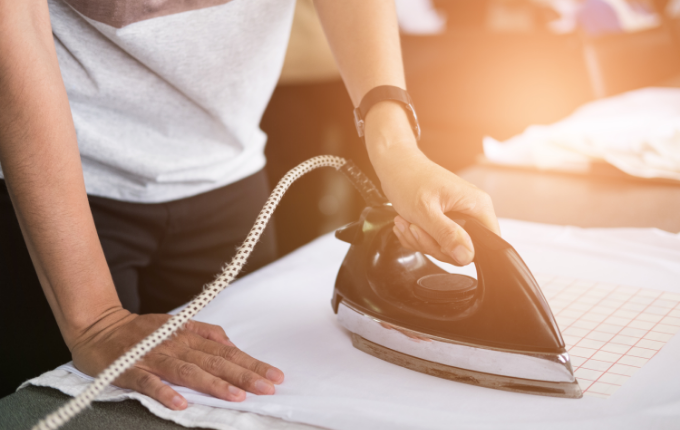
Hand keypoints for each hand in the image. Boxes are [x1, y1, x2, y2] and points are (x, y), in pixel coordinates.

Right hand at [69, 309, 283, 409]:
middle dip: (244, 374)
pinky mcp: (131, 369)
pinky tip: (182, 404)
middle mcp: (176, 345)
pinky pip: (150, 382)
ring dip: (213, 384)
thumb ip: (204, 333)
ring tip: (236, 396)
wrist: (97, 326)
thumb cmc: (141, 331)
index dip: (252, 363)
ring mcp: (154, 357)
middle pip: (215, 361)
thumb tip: (230, 344)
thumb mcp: (177, 325)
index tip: (275, 376)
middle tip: (268, 387)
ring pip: (188, 371)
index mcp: (189, 335)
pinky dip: (166, 392)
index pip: (227, 351)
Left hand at [364, 102, 499, 265]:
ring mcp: (457, 216)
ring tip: (407, 221)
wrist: (394, 166)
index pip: (489, 242)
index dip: (465, 251)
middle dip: (432, 244)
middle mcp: (471, 211)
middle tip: (415, 228)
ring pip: (444, 247)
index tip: (440, 243)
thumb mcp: (426, 211)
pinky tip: (407, 222)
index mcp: (477, 205)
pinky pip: (434, 242)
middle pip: (462, 249)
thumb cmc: (409, 179)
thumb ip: (447, 234)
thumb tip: (466, 256)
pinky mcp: (444, 221)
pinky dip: (416, 237)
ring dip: (420, 240)